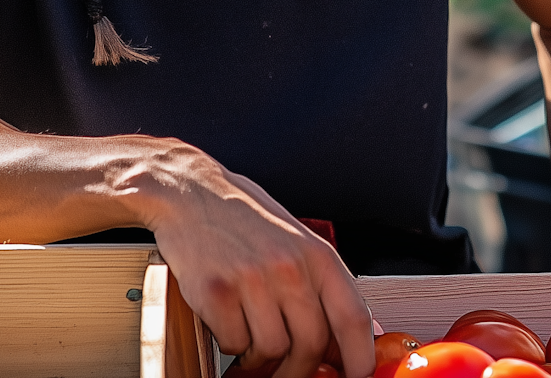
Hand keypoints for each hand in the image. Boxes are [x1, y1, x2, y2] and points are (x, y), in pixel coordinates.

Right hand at [133, 143, 375, 377]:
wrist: (191, 192)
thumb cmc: (245, 218)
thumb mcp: (297, 242)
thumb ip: (324, 287)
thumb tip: (358, 335)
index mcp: (317, 255)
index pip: (353, 318)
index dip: (360, 358)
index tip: (357, 377)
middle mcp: (289, 266)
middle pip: (311, 345)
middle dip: (298, 368)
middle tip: (285, 368)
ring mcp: (253, 279)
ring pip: (272, 350)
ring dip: (260, 356)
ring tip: (250, 334)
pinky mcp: (217, 292)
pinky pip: (234, 344)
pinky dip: (231, 343)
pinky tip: (227, 321)